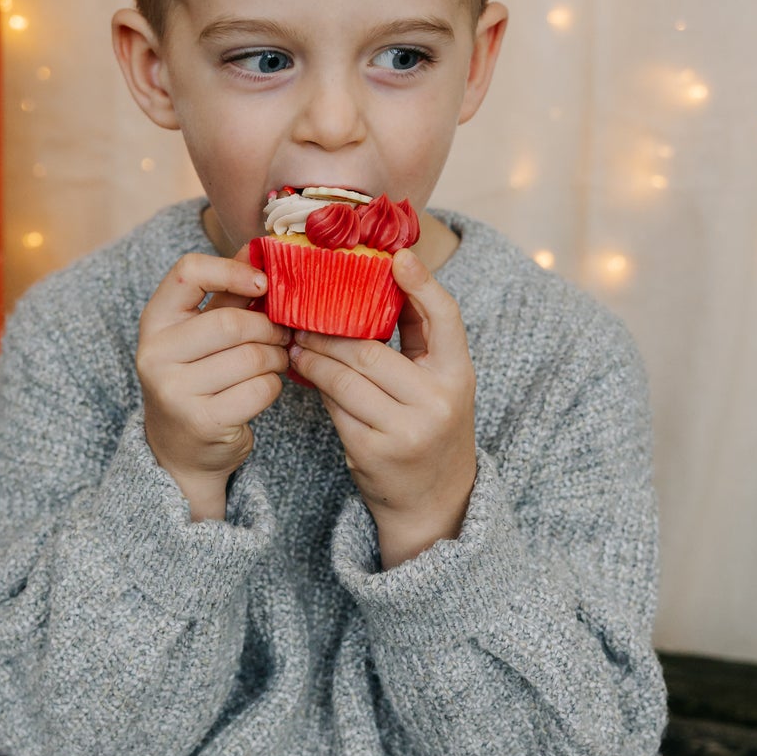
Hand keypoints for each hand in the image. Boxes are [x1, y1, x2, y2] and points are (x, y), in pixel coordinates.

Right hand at [138, 251, 289, 519]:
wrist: (179, 449)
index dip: (232, 270)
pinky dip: (272, 386)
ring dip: (276, 358)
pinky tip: (263, 388)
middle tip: (282, 335)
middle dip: (269, 328)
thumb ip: (227, 294)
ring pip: (251, 357)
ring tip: (276, 361)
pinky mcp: (201, 420)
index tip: (262, 284)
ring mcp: (174, 390)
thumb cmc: (197, 378)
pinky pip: (259, 389)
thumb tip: (258, 247)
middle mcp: (155, 354)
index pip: (189, 272)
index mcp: (154, 321)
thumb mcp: (200, 333)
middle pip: (232, 322)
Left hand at [287, 247, 477, 567]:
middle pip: (371, 351)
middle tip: (302, 317)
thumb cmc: (431, 425)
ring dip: (314, 358)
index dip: (422, 284)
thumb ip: (417, 336)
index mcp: (459, 375)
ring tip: (297, 344)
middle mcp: (437, 401)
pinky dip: (317, 386)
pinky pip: (335, 407)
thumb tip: (384, 275)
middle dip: (330, 332)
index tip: (397, 256)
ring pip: (345, 379)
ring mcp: (405, 429)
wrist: (434, 499)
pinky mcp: (373, 451)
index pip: (446, 318)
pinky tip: (304, 373)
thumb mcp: (440, 381)